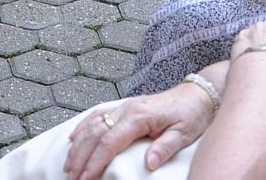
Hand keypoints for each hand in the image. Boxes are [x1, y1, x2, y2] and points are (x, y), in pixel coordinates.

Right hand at [61, 87, 215, 179]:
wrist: (197, 94)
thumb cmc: (191, 114)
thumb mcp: (184, 134)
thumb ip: (165, 148)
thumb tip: (149, 163)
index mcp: (140, 116)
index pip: (110, 141)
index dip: (95, 161)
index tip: (86, 178)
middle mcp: (127, 108)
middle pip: (95, 133)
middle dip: (80, 157)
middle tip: (71, 177)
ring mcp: (123, 105)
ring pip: (92, 124)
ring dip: (78, 145)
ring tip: (68, 165)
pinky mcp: (124, 106)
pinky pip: (97, 114)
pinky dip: (83, 126)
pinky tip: (73, 138)